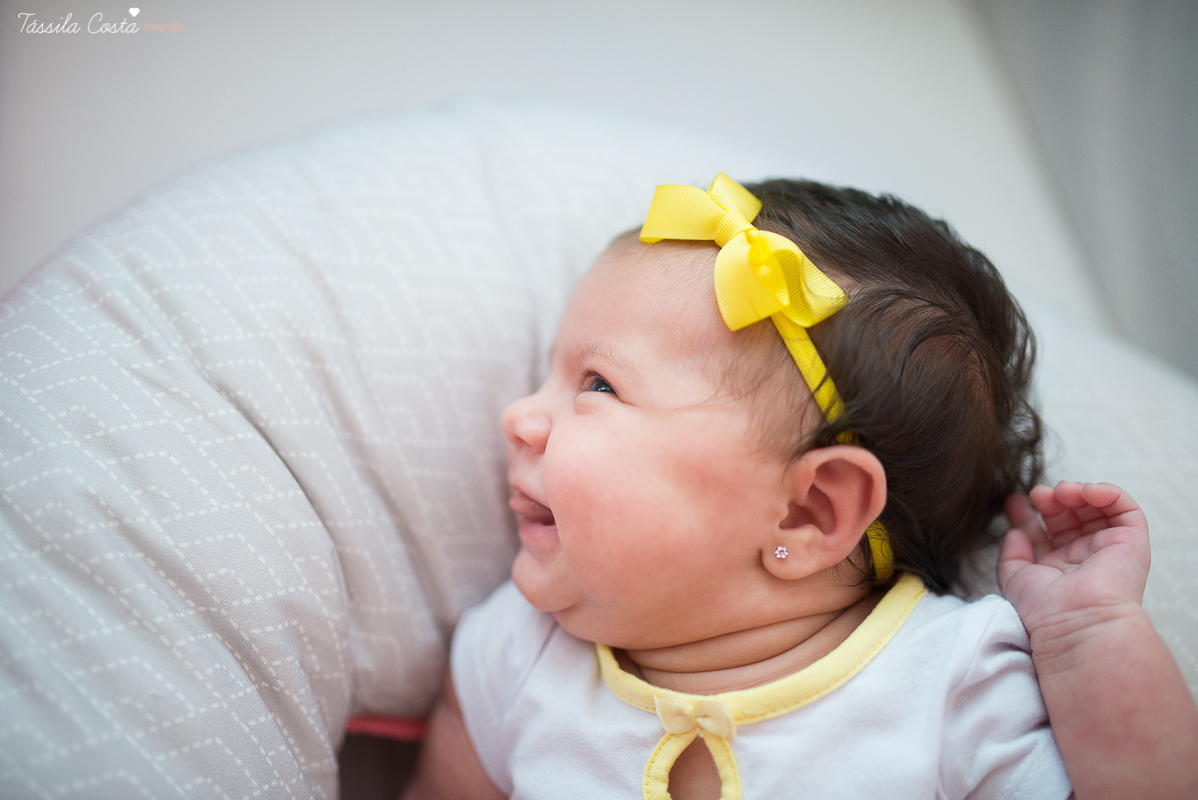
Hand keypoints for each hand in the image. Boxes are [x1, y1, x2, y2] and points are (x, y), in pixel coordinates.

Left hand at [998, 481, 1149, 638]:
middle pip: (1069, 516)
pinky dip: (1108, 493)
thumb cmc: (1045, 609)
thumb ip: (1011, 554)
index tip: (1014, 502)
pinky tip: (1087, 492)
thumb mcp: (1015, 579)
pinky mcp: (1131, 542)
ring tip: (1061, 492)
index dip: (1029, 512)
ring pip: (1095, 508)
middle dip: (1052, 500)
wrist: (1075, 622)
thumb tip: (1014, 532)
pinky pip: (1125, 509)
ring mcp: (1108, 549)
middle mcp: (1083, 558)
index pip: (1045, 531)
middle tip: (1038, 495)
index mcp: (1058, 567)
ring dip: (1077, 492)